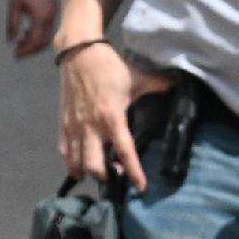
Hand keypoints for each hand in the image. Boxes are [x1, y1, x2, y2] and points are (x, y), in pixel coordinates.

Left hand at [4, 0, 59, 58]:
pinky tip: (27, 30)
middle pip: (43, 42)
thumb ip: (13, 24)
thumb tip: (11, 41)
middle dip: (31, 50)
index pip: (35, 42)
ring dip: (34, 42)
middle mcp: (50, 18)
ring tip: (20, 41)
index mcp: (41, 18)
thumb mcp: (14, 4)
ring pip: (46, 35)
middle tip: (17, 51)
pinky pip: (47, 27)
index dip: (25, 51)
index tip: (14, 55)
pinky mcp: (52, 9)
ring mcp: (53, 13)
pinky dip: (38, 33)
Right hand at [60, 40, 168, 185]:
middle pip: (94, 165)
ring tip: (99, 172)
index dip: (134, 172)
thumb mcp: (136, 76)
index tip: (141, 187)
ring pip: (76, 162)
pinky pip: (64, 151)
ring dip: (87, 172)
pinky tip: (79, 166)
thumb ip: (157, 84)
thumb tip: (177, 86)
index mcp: (112, 117)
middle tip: (117, 174)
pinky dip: (71, 162)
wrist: (78, 52)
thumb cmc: (108, 66)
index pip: (125, 151)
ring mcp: (74, 126)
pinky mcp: (62, 123)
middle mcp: (91, 126)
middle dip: (105, 176)